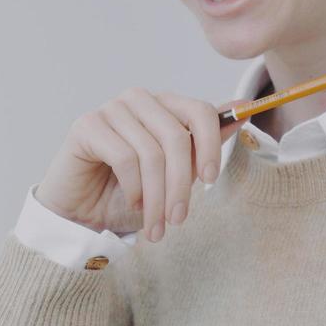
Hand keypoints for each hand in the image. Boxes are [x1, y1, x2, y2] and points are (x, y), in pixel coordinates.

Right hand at [34, 88, 243, 242]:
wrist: (83, 214)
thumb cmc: (128, 193)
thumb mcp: (174, 175)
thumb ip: (203, 144)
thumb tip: (242, 112)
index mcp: (164, 105)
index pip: (199, 111)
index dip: (211, 145)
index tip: (209, 180)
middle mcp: (139, 100)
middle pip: (176, 136)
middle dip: (180, 185)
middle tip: (178, 219)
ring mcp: (111, 109)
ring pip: (151, 152)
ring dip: (156, 196)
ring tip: (156, 225)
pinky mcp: (87, 125)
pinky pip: (124, 157)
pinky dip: (133, 187)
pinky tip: (132, 202)